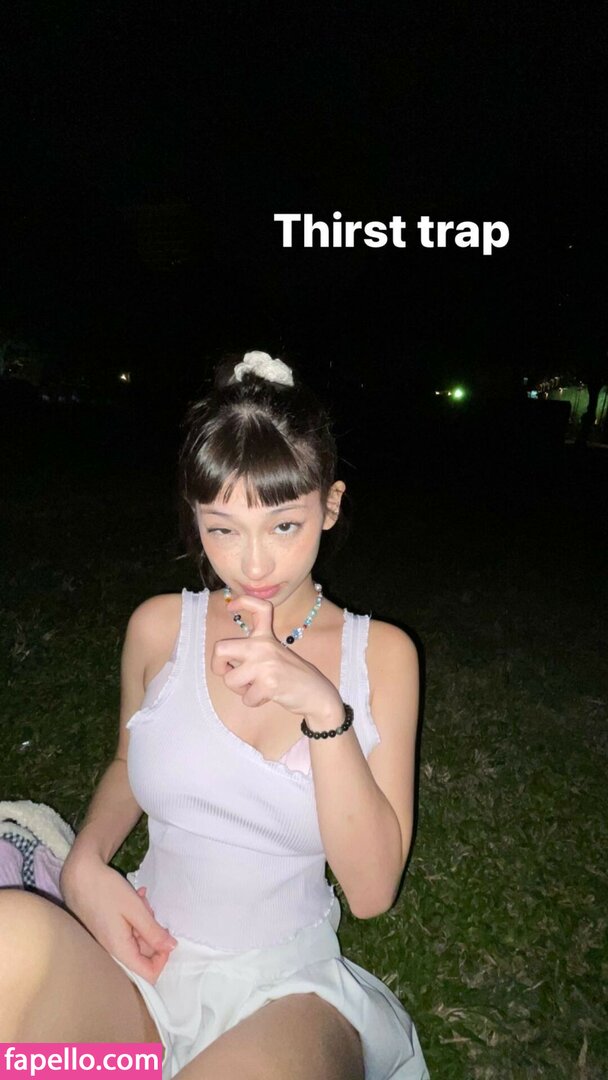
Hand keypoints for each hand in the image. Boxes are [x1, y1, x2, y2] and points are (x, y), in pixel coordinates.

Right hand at [61, 856, 176, 983]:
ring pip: (137, 936)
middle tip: (149, 907)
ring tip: (140, 897)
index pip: (149, 973)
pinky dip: (135, 913)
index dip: (163, 958)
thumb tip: (172, 948)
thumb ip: (153, 932)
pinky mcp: (107, 927)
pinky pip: (128, 927)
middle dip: (153, 930)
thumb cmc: (106, 890)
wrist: (79, 874)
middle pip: (144, 952)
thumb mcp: (135, 909)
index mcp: (121, 950)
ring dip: (144, 918)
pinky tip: (135, 895)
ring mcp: (109, 938)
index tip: (166, 935)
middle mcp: (114, 949)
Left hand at [212, 594, 342, 725]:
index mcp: (266, 636)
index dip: (241, 602)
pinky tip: (267, 696)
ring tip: (256, 687)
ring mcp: (266, 664)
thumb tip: (225, 662)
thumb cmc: (291, 675)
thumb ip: (253, 651)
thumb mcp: (275, 653)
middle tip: (227, 672)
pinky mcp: (269, 683)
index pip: (258, 607)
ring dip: (240, 690)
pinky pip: (246, 698)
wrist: (316, 693)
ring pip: (230, 680)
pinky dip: (254, 701)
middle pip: (220, 648)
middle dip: (217, 665)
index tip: (231, 607)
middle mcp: (264, 646)